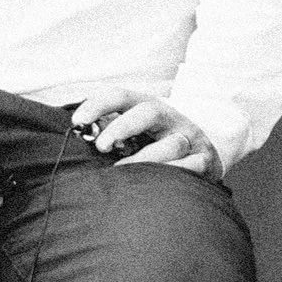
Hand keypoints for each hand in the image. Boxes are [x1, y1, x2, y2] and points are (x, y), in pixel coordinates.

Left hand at [69, 89, 222, 175]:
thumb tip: (79, 136)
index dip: (98, 105)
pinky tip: (154, 184)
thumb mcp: (136, 131)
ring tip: (122, 173)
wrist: (205, 151)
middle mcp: (170, 119)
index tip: (77, 121)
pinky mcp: (204, 160)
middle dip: (123, 127)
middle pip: (148, 112)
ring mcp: (189, 138)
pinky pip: (191, 167)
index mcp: (148, 107)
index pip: (121, 96)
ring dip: (145, 159)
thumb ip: (109, 131)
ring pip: (171, 144)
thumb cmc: (157, 143)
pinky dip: (173, 174)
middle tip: (101, 146)